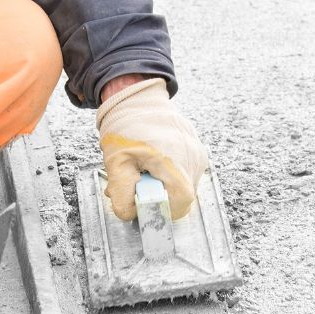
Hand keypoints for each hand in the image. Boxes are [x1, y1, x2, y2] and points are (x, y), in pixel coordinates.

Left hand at [96, 76, 207, 220]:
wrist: (138, 99)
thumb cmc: (127, 127)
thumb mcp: (116, 161)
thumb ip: (122, 192)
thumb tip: (130, 214)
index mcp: (174, 160)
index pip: (180, 203)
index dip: (161, 209)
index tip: (142, 203)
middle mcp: (193, 159)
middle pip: (181, 198)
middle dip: (156, 199)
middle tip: (134, 186)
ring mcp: (198, 155)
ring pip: (183, 188)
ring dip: (161, 188)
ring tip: (140, 173)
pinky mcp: (197, 152)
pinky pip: (184, 175)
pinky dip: (167, 177)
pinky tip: (150, 166)